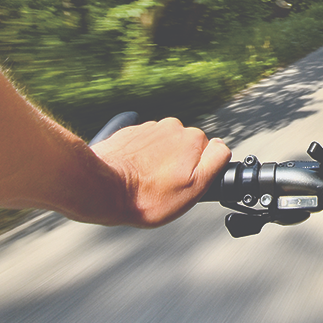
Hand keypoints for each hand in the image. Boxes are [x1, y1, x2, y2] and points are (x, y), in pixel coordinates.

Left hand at [88, 118, 231, 226]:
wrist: (100, 188)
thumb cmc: (146, 196)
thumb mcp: (194, 188)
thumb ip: (215, 162)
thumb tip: (222, 146)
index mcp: (193, 138)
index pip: (210, 153)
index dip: (200, 172)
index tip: (185, 185)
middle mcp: (173, 127)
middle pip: (186, 148)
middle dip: (179, 165)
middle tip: (164, 187)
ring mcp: (150, 128)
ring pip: (165, 146)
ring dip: (160, 161)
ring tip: (146, 182)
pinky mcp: (130, 132)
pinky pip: (145, 145)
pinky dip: (142, 158)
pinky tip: (133, 174)